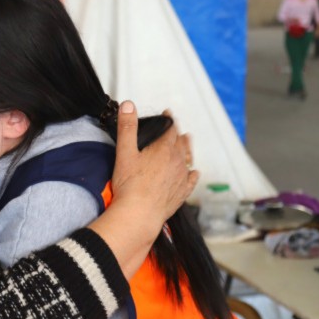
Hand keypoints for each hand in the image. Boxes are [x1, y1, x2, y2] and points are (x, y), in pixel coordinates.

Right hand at [111, 101, 197, 224]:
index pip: (170, 128)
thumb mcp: (124, 152)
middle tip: (174, 128)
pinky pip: (191, 180)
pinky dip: (192, 174)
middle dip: (177, 133)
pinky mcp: (181, 193)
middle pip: (181, 142)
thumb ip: (127, 127)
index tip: (167, 114)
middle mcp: (177, 161)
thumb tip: (129, 105)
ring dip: (187, 149)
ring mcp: (181, 178)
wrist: (139, 214)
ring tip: (188, 142)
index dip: (168, 120)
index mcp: (164, 149)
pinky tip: (194, 173)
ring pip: (188, 158)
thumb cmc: (130, 185)